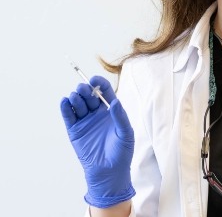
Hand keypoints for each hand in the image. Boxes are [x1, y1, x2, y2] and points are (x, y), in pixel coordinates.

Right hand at [60, 76, 135, 207]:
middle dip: (85, 90)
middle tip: (83, 88)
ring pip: (79, 104)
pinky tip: (65, 101)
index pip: (105, 93)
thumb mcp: (126, 133)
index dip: (99, 84)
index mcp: (112, 112)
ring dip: (76, 98)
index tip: (94, 79)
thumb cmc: (122, 152)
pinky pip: (69, 116)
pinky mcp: (75, 131)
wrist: (109, 172)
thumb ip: (120, 117)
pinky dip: (65, 108)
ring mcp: (85, 122)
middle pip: (89, 96)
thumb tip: (115, 102)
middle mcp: (98, 114)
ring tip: (75, 96)